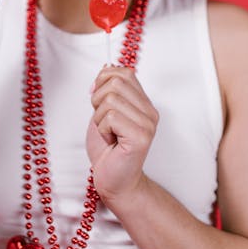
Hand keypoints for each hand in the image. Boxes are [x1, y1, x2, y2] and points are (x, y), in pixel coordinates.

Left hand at [87, 66, 158, 204]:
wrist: (114, 182)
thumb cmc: (108, 151)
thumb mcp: (104, 113)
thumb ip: (107, 92)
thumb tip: (106, 67)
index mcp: (144, 104)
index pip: (124, 72)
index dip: (103, 80)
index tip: (97, 99)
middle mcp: (150, 112)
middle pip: (116, 82)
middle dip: (98, 99)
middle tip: (102, 121)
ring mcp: (148, 124)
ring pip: (111, 99)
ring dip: (99, 118)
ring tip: (108, 134)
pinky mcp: (141, 137)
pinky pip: (111, 117)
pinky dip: (102, 129)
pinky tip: (110, 141)